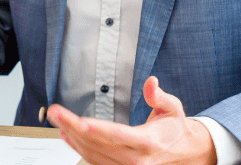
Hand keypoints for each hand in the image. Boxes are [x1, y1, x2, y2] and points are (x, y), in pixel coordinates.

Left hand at [46, 77, 215, 164]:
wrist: (184, 154)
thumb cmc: (174, 129)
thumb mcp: (173, 109)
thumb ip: (159, 96)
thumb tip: (151, 82)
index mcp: (149, 142)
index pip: (120, 135)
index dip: (99, 130)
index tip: (81, 122)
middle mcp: (137, 159)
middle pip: (99, 144)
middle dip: (73, 127)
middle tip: (55, 112)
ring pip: (93, 154)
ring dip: (71, 136)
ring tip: (56, 120)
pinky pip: (94, 160)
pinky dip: (77, 147)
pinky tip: (66, 135)